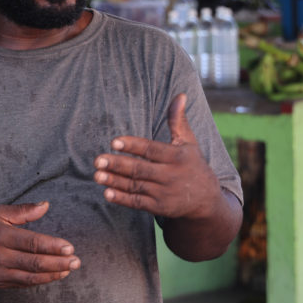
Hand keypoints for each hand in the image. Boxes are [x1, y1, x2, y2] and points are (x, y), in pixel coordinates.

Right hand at [0, 202, 79, 287]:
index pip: (32, 243)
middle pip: (34, 263)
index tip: (70, 247)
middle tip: (77, 261)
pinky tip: (53, 275)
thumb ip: (23, 211)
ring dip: (53, 275)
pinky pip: (22, 283)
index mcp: (0, 235)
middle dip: (59, 263)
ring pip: (31, 277)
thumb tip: (46, 205)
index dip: (53, 246)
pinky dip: (39, 280)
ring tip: (69, 270)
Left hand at [93, 93, 221, 219]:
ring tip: (97, 175)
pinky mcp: (159, 207)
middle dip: (117, 165)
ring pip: (136, 186)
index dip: (132, 145)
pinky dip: (122, 199)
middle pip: (140, 169)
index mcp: (177, 157)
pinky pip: (138, 202)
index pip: (151, 150)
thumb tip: (180, 95)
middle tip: (97, 160)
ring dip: (115, 181)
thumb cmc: (193, 165)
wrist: (206, 201)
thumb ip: (178, 120)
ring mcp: (165, 193)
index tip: (114, 142)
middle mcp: (171, 175)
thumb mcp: (189, 143)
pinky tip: (107, 193)